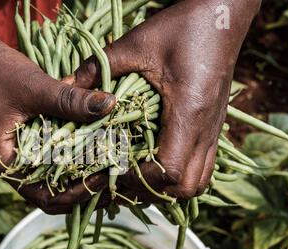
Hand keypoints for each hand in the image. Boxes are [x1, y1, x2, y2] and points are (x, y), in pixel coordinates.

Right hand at [0, 0, 115, 213]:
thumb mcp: (35, 87)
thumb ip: (70, 100)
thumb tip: (110, 105)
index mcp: (5, 162)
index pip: (44, 196)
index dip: (76, 193)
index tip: (103, 177)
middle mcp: (11, 166)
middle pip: (51, 196)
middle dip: (82, 191)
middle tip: (111, 179)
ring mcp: (20, 157)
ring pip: (54, 181)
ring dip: (80, 178)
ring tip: (108, 170)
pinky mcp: (28, 144)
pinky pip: (53, 162)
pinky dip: (74, 160)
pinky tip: (95, 152)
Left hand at [73, 0, 260, 201]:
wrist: (224, 16)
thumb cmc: (182, 27)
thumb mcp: (135, 43)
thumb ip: (98, 67)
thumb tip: (63, 86)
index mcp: (188, 111)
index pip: (168, 170)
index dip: (137, 179)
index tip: (112, 170)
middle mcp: (206, 130)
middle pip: (184, 188)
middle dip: (149, 191)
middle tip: (119, 179)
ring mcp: (214, 132)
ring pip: (195, 184)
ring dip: (164, 189)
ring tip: (135, 178)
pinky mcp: (214, 129)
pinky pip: (201, 170)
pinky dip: (177, 178)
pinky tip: (155, 166)